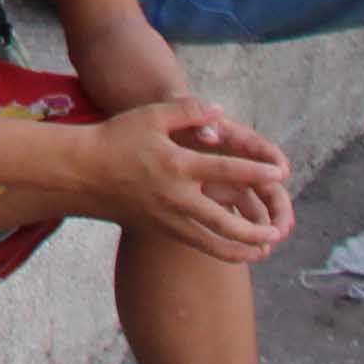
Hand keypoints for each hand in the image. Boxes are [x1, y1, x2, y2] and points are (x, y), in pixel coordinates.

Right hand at [97, 98, 292, 260]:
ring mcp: (169, 218)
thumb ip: (188, 112)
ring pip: (214, 243)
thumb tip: (221, 112)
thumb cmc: (117, 138)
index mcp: (178, 165)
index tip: (281, 174)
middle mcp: (177, 197)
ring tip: (265, 248)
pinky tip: (237, 252)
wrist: (82, 171)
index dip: (257, 172)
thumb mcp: (151, 116)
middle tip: (280, 230)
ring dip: (243, 248)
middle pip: (227, 222)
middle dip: (257, 229)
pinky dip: (221, 251)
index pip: (227, 171)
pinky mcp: (161, 229)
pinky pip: (198, 245)